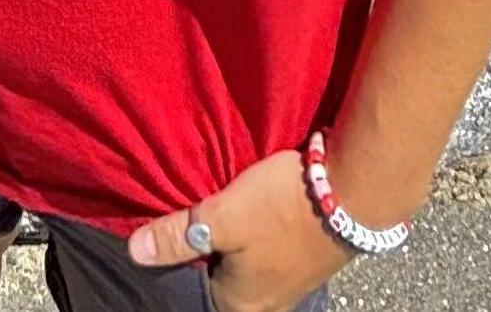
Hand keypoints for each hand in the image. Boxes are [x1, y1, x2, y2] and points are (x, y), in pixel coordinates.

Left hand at [128, 153, 349, 311]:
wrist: (356, 191)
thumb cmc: (284, 207)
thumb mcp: (223, 216)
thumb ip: (178, 235)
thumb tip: (134, 253)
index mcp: (239, 305)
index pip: (192, 299)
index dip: (175, 273)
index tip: (164, 249)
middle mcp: (265, 304)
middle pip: (219, 287)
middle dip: (202, 263)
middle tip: (183, 231)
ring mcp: (288, 286)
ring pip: (242, 272)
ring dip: (228, 251)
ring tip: (214, 220)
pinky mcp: (303, 263)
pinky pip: (264, 259)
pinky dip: (250, 243)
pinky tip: (246, 218)